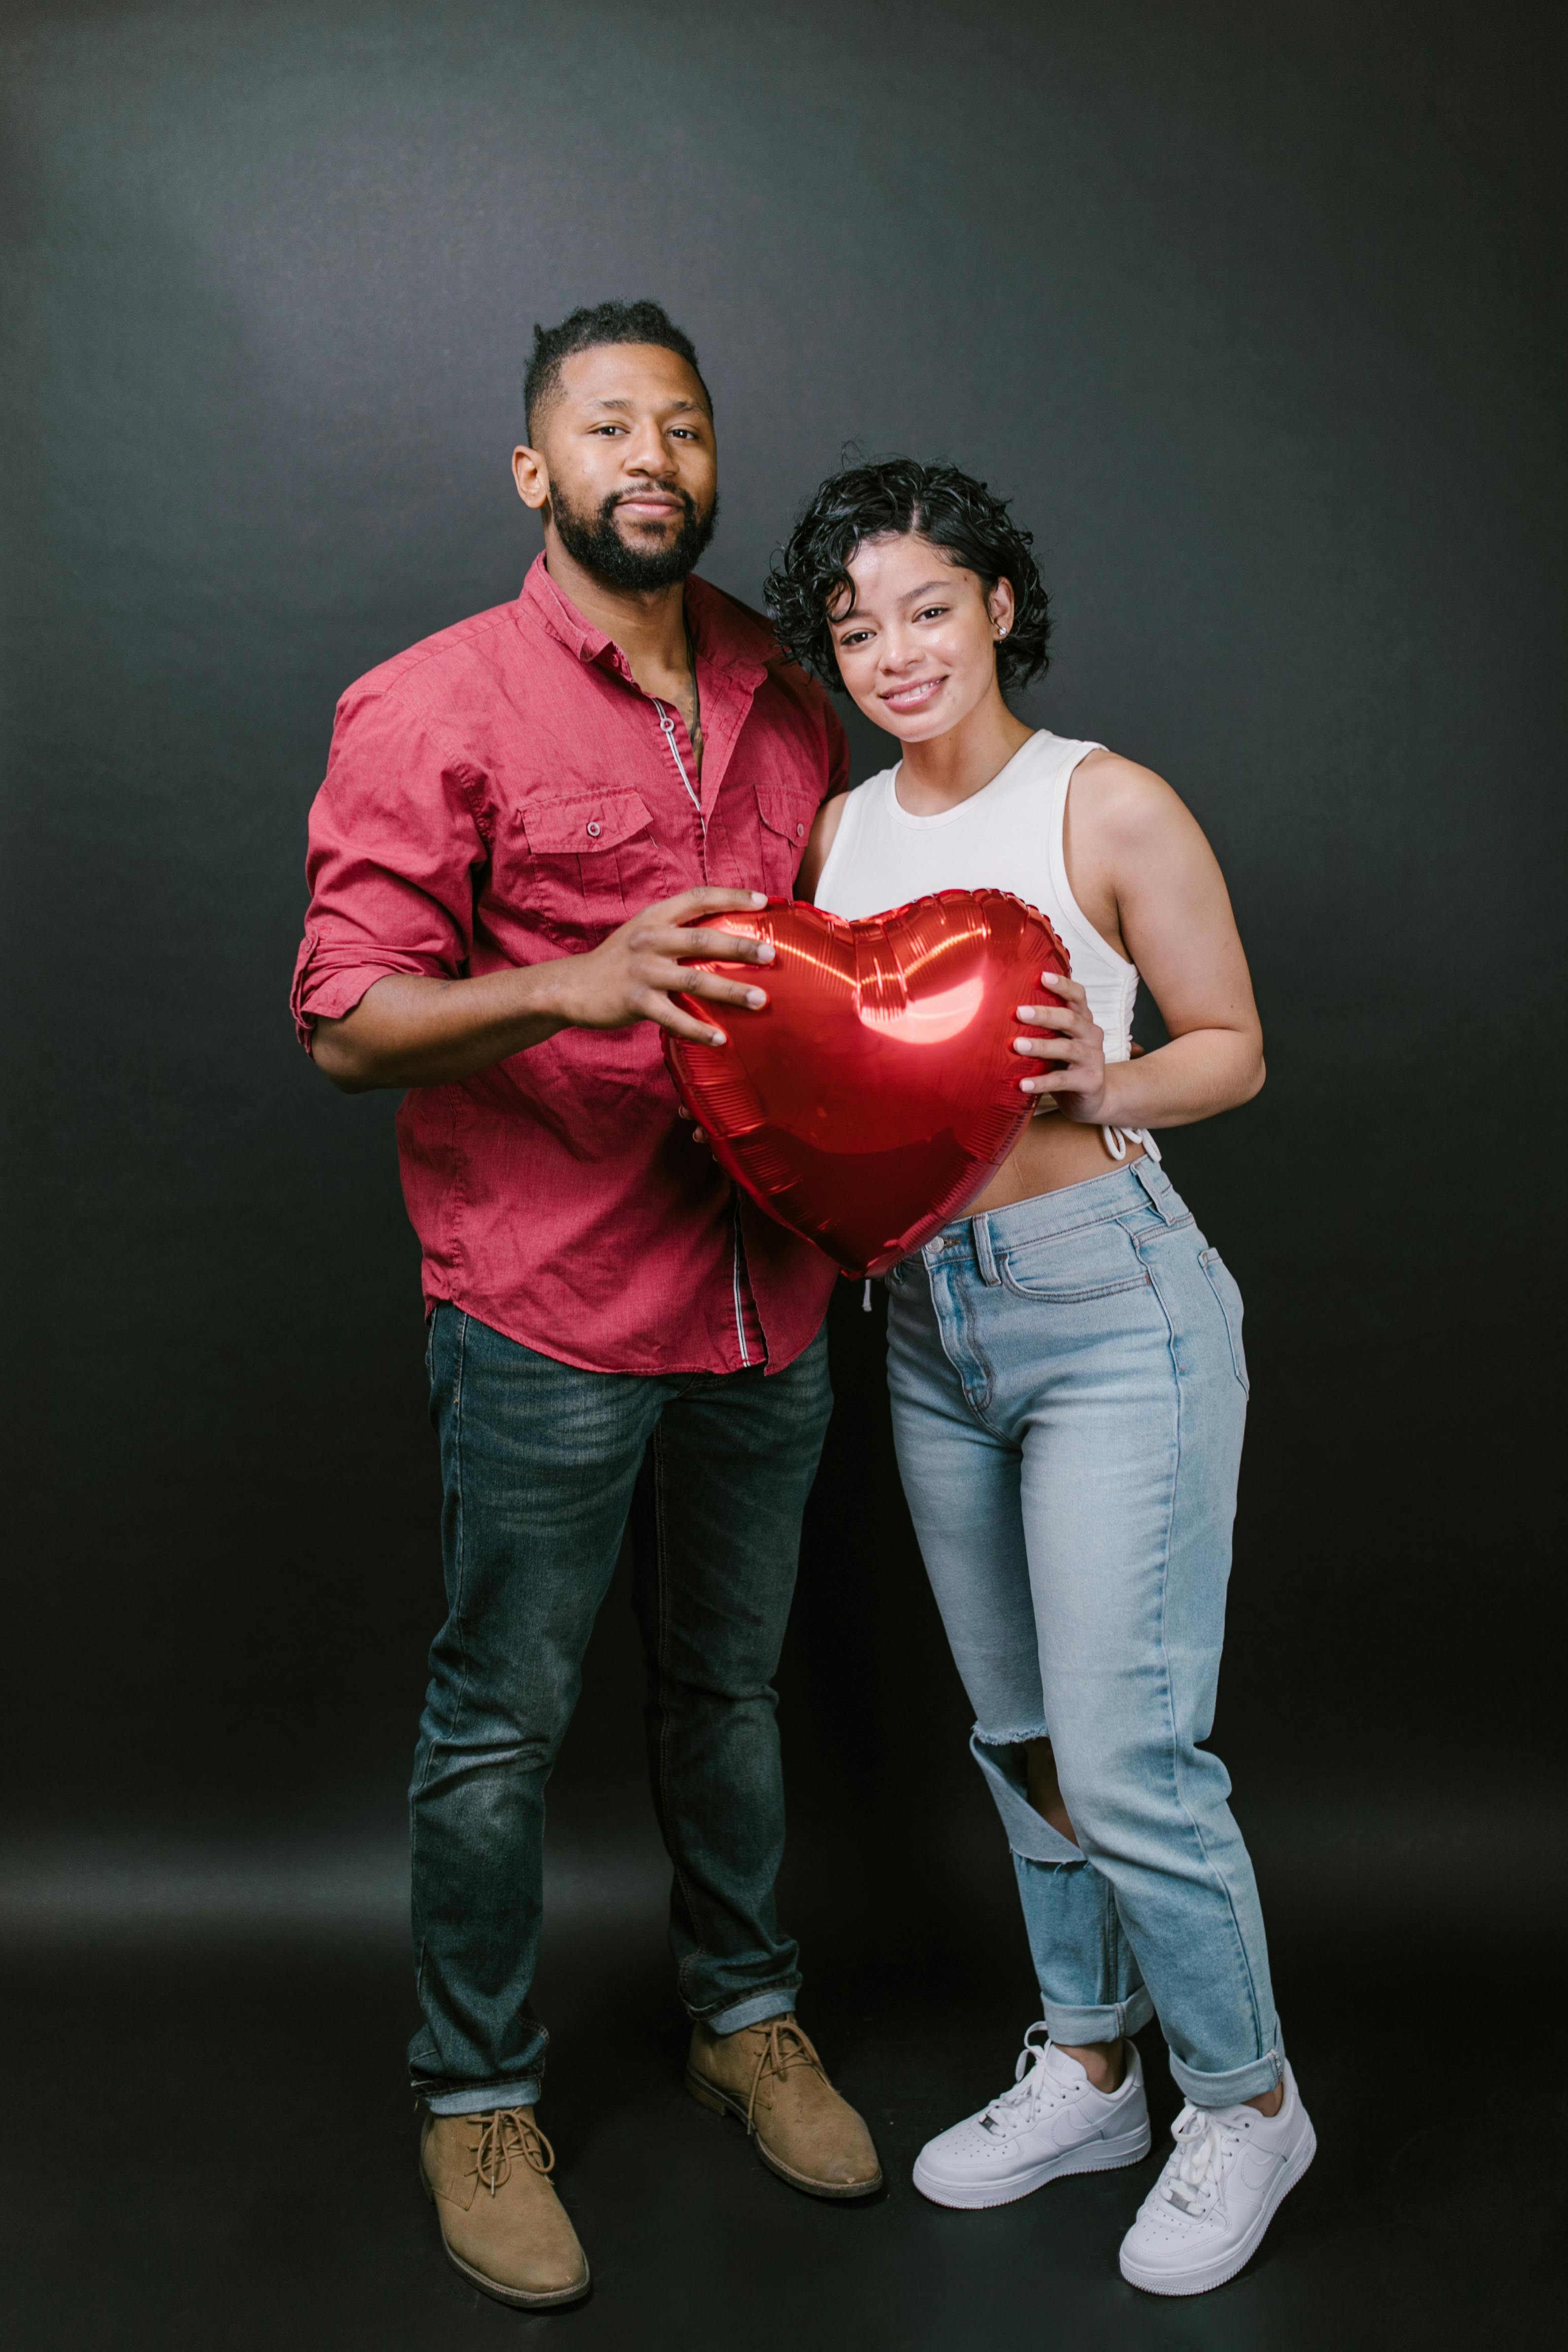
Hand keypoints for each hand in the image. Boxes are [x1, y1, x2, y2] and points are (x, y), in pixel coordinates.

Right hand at [549, 887, 774, 1046]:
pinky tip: (720, 1040)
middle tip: (771, 954)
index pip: (698, 897)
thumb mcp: (643, 932)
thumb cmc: (617, 960)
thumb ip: (676, 928)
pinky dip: (698, 1030)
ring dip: (731, 991)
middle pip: (703, 938)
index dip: (731, 896)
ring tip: (761, 1000)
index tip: (764, 901)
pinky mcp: (635, 1002)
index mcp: (655, 917)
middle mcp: (650, 940)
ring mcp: (642, 971)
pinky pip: (674, 1018)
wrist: (571, 987)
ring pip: (695, 979)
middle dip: (740, 945)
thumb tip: (724, 931)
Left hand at [1013, 971, 1107, 1123]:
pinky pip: (1062, 1080)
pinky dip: (1041, 1082)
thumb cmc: (1066, 1063)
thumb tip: (997, 1011)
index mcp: (1083, 1020)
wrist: (1093, 1098)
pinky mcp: (1089, 1081)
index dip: (1062, 985)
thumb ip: (1042, 1027)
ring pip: (1066, 1048)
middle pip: (1070, 1019)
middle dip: (1044, 1014)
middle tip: (1018, 1012)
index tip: (1041, 976)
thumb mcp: (1058, 1040)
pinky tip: (1022, 1084)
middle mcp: (1091, 1035)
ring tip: (1016, 1045)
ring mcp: (1093, 1058)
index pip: (1077, 996)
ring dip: (1040, 1046)